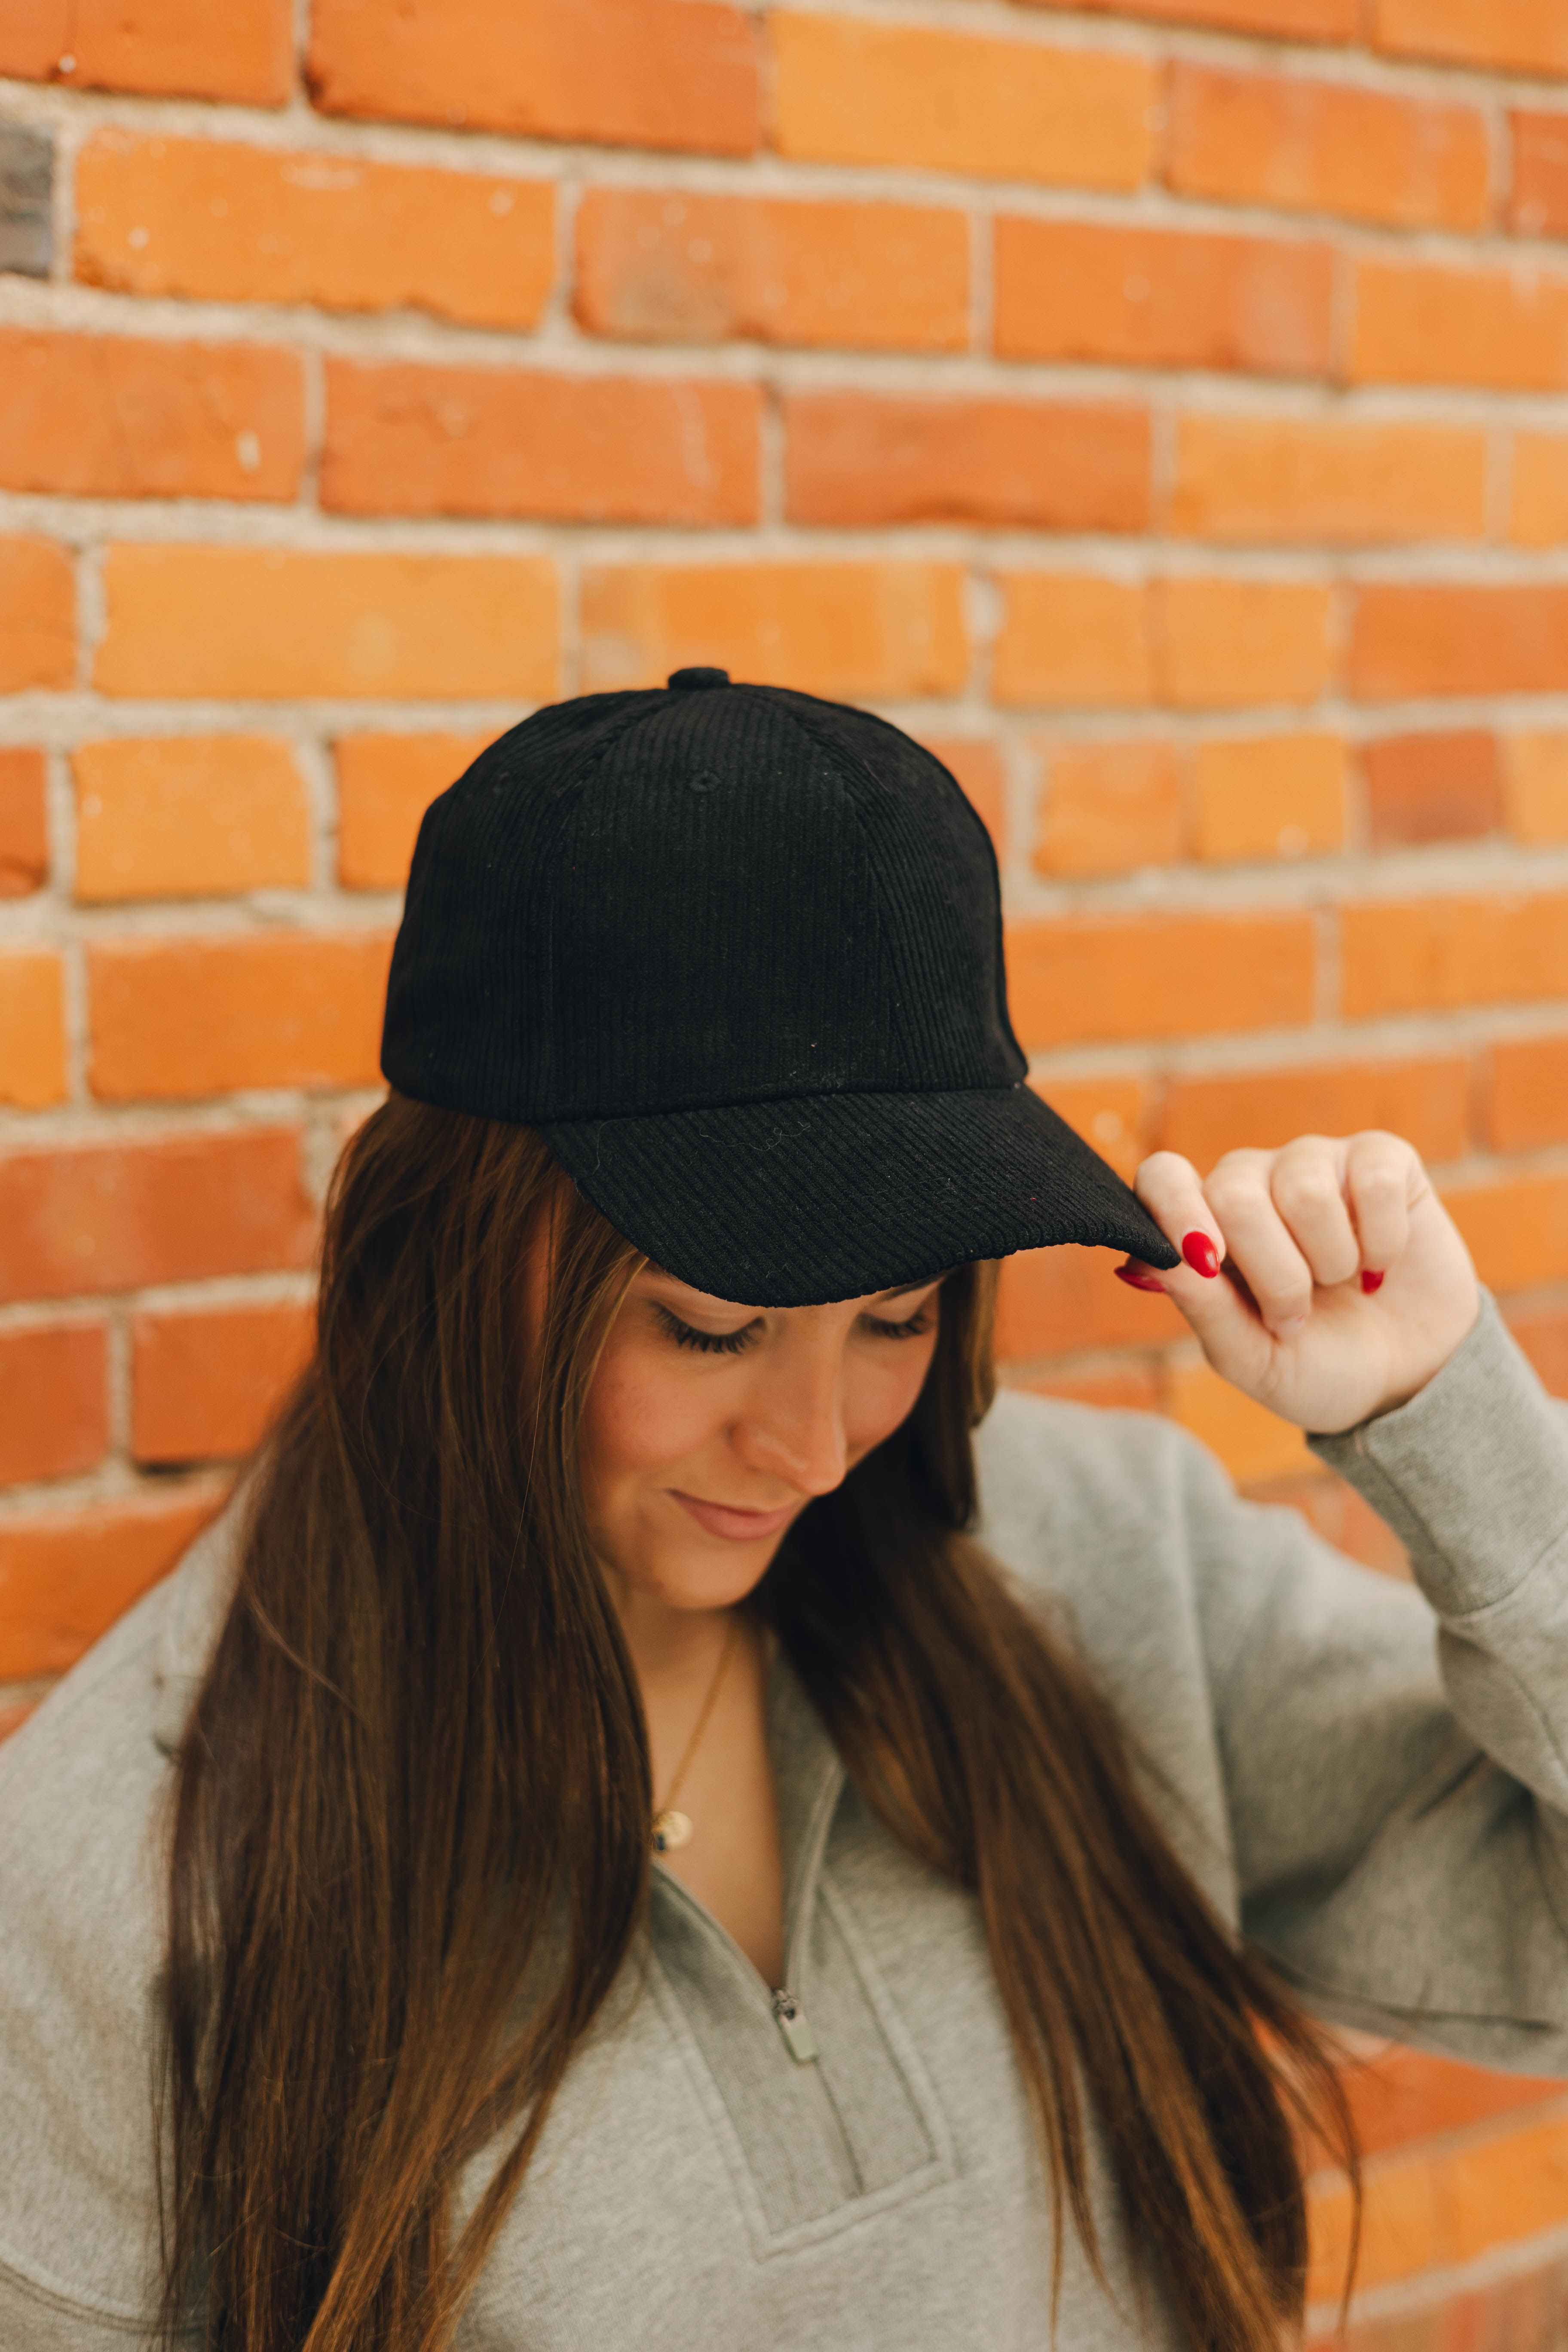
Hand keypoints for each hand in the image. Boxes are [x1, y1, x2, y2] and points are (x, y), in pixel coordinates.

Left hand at [1117, 1132, 1479, 1433]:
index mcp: (1204, 1224)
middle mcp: (1252, 1181)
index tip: (1210, 1265)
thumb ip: (1203, 1308)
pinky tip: (1380, 1264)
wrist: (1406, 1379)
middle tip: (1295, 1316)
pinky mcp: (1381, 1160)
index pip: (1163, 1177)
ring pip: (1304, 1190)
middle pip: (1235, 1194)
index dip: (1176, 1212)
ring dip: (1331, 1262)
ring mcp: (1315, 1163)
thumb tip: (1149, 1262)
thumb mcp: (1252, 1358)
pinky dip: (1383, 1243)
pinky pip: (1374, 1181)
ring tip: (1340, 1284)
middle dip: (1274, 1276)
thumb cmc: (1314, 1363)